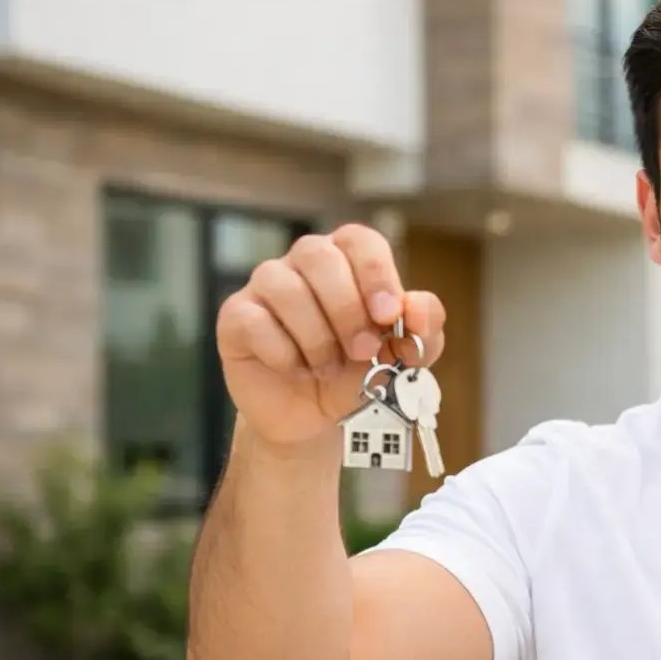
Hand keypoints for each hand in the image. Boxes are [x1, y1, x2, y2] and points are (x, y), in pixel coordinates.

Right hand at [215, 223, 445, 448]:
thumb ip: (424, 328)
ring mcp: (266, 285)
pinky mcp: (236, 316)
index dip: (375, 274)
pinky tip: (297, 370)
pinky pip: (255, 321)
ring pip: (286, 289)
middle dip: (347, 309)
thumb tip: (417, 307)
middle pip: (320, 256)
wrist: (317, 419)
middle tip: (362, 351)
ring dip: (316, 337)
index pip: (360, 240)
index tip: (387, 315)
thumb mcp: (407, 357)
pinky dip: (283, 353)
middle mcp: (305, 262)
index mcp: (349, 260)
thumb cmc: (361, 374)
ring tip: (328, 369)